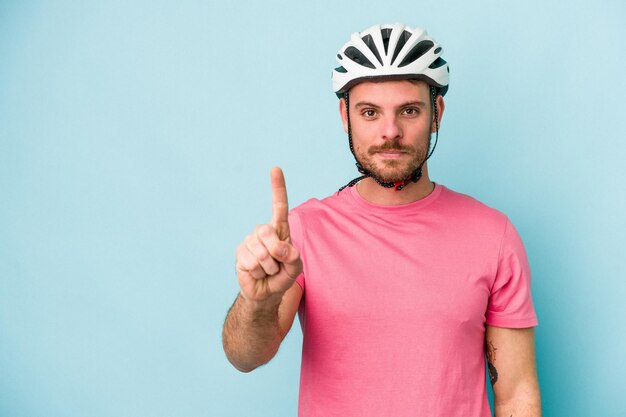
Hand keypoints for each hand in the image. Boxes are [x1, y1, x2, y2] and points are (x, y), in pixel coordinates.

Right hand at [235, 167, 302, 303]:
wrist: (266, 293)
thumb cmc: (282, 276)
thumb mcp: (295, 268)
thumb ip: (294, 258)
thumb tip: (282, 250)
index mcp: (279, 230)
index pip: (279, 206)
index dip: (277, 188)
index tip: (275, 169)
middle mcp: (263, 232)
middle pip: (268, 231)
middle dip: (277, 252)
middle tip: (278, 264)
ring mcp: (250, 241)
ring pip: (261, 251)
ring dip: (269, 267)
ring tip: (268, 271)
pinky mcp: (240, 253)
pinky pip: (251, 261)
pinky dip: (258, 272)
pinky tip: (257, 273)